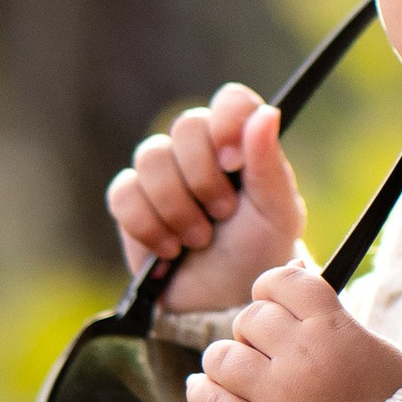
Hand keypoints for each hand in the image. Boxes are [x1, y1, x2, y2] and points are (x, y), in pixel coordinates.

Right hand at [107, 88, 306, 312]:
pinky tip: (170, 249)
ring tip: (199, 240)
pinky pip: (124, 194)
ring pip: (150, 158)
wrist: (226, 300)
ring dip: (177, 206)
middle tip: (222, 214)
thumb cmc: (259, 250)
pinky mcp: (132, 201)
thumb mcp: (277, 213)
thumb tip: (266, 113)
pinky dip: (149, 226)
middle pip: (186, 126)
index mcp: (240, 143)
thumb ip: (269, 164)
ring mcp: (162, 172)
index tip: (233, 162)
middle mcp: (199, 149)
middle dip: (204, 178)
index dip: (227, 122)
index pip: (230, 101)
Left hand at [185, 258, 401, 401]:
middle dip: (253, 329)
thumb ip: (328, 312)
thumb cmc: (386, 400)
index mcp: (331, 329)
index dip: (270, 286)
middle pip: (250, 319)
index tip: (272, 299)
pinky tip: (205, 386)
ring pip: (222, 358)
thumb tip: (293, 269)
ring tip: (237, 369)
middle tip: (265, 346)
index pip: (282, 282)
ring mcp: (279, 397)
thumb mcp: (370, 344)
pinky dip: (202, 392)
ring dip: (225, 360)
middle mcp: (302, 357)